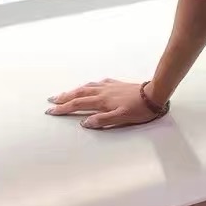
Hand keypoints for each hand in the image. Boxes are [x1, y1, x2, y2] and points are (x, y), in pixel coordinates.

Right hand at [46, 79, 165, 129]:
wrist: (154, 94)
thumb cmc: (139, 109)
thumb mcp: (121, 118)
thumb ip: (102, 120)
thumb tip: (84, 122)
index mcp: (102, 101)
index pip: (78, 104)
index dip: (64, 108)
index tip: (51, 110)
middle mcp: (103, 92)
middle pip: (80, 93)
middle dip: (64, 97)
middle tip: (51, 100)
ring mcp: (110, 86)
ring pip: (88, 86)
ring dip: (75, 90)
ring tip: (66, 93)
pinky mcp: (118, 84)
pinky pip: (100, 82)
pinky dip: (91, 84)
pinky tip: (91, 85)